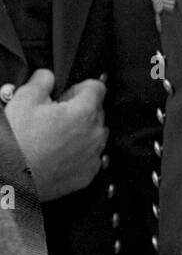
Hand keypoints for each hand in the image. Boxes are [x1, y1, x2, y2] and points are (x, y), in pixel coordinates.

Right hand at [5, 68, 107, 200]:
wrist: (11, 178)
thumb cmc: (17, 141)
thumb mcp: (24, 99)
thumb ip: (43, 80)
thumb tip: (49, 76)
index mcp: (84, 112)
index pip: (97, 87)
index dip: (79, 87)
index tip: (65, 95)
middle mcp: (95, 134)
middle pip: (97, 111)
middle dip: (79, 110)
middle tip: (54, 117)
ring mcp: (93, 156)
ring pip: (95, 134)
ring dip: (81, 131)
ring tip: (54, 136)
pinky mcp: (88, 174)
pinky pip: (90, 157)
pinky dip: (79, 153)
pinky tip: (58, 153)